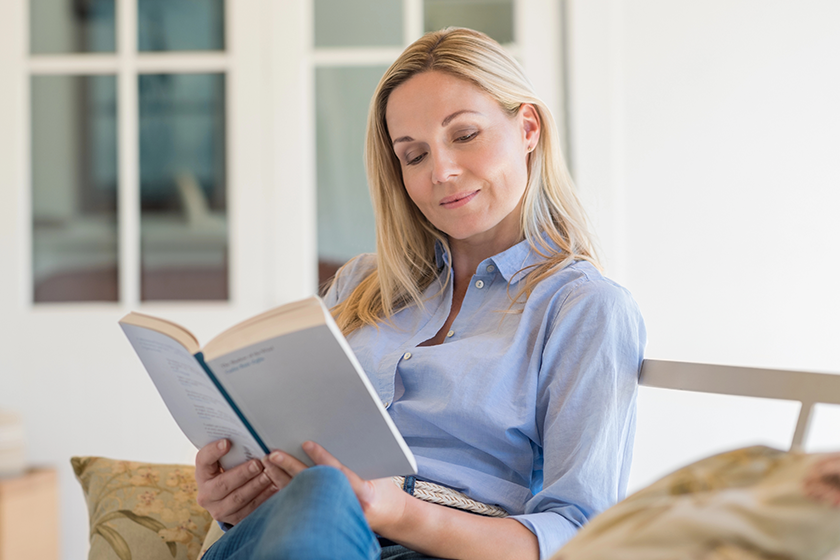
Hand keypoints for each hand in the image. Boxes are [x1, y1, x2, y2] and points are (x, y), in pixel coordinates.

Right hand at [195, 439, 278, 525]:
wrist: (229, 499)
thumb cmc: (231, 471)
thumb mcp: (226, 462)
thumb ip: (233, 451)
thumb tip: (248, 436)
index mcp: (203, 474)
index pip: (203, 460)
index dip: (213, 451)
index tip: (227, 442)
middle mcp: (206, 495)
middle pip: (222, 484)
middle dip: (242, 473)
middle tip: (258, 463)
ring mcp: (219, 510)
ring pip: (238, 498)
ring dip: (256, 485)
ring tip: (269, 474)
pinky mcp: (234, 520)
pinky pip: (250, 509)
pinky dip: (264, 497)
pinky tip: (274, 486)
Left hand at [264, 441, 407, 533]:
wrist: (389, 515)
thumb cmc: (383, 488)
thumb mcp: (379, 471)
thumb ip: (361, 458)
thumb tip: (342, 432)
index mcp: (365, 494)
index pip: (340, 474)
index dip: (323, 458)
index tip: (307, 443)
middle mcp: (347, 506)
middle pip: (313, 485)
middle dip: (292, 468)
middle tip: (275, 454)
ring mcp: (334, 515)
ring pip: (302, 495)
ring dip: (282, 477)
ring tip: (269, 461)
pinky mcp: (324, 518)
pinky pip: (300, 502)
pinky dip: (286, 488)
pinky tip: (274, 476)